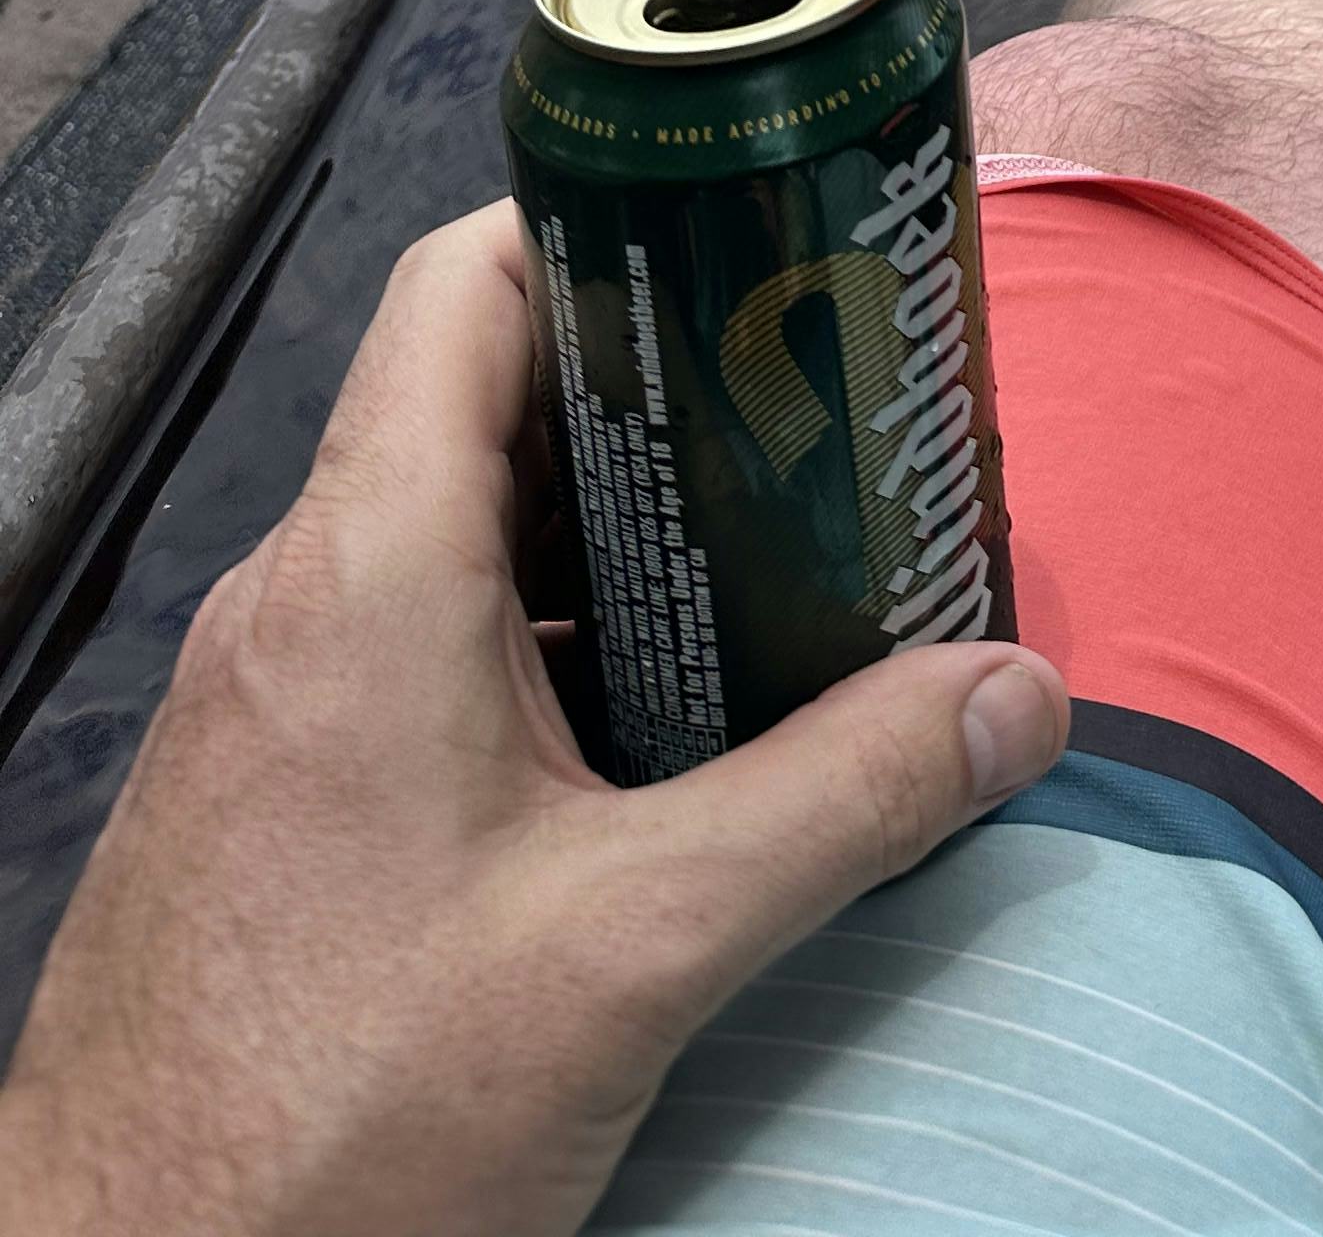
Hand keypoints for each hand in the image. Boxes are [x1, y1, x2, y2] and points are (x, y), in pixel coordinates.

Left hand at [0, 200, 1064, 1236]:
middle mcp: (303, 603)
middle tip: (822, 420)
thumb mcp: (635, 951)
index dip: (612, 226)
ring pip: (462, 535)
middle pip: (490, 401)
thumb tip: (1017, 695)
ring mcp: (276, 703)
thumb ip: (842, 803)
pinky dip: (550, 642)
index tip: (756, 245)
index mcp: (367, 569)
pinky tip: (663, 734)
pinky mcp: (275, 800)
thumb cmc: (330, 1127)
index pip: (470, 282)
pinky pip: (421, 646)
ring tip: (778, 572)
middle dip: (667, 393)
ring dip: (616, 535)